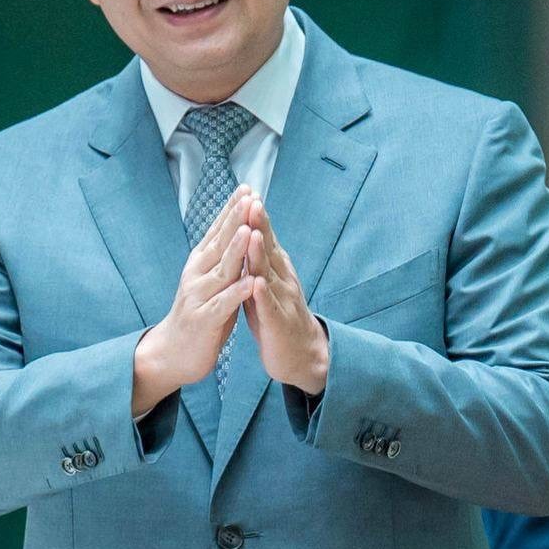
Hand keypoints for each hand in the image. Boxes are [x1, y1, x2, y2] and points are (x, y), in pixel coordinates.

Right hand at [135, 185, 254, 404]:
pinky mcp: (203, 320)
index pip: (218, 230)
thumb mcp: (210, 279)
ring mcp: (198, 296)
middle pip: (220, 243)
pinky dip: (238, 293)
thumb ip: (222, 257)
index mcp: (200, 263)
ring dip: (236, 250)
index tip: (248, 188)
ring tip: (249, 230)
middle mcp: (197, 274)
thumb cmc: (199, 313)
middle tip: (250, 196)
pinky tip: (252, 283)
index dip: (232, 209)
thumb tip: (236, 227)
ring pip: (221, 270)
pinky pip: (223, 304)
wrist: (172, 352)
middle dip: (236, 219)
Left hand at [243, 198, 328, 394]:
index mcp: (276, 269)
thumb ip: (259, 259)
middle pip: (269, 249)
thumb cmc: (277, 315)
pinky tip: (256, 283)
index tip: (247, 193)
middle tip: (252, 201)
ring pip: (269, 274)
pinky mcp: (278, 323)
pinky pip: (269, 307)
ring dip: (260, 255)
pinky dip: (263, 295)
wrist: (301, 355)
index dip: (256, 217)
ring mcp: (282, 300)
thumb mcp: (267, 282)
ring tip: (252, 234)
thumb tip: (249, 230)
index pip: (265, 238)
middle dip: (260, 226)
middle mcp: (282, 279)